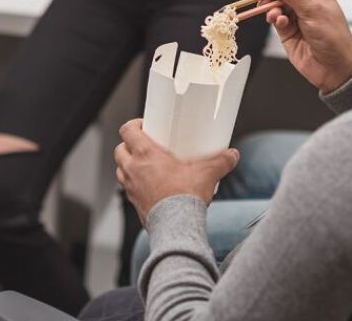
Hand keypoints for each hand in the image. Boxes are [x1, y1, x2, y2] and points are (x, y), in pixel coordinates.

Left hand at [114, 119, 239, 223]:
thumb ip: (220, 162)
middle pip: (120, 150)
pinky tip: (150, 186)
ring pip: (121, 169)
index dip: (133, 125)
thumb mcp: (207, 174)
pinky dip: (134, 184)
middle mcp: (133, 169)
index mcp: (145, 155)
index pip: (127, 131)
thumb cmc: (184, 197)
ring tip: (145, 165)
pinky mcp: (134, 203)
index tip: (144, 125)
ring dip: (128, 165)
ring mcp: (131, 188)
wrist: (176, 226)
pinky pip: (128, 189)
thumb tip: (232, 155)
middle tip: (145, 145)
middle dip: (129, 145)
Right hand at [260, 0, 351, 93]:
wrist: (335, 68)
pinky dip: (275, 19)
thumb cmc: (333, 37)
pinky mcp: (288, 32)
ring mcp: (296, 18)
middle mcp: (306, 4)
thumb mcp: (312, 11)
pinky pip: (277, 20)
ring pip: (276, 6)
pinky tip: (279, 22)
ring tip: (273, 14)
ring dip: (272, 8)